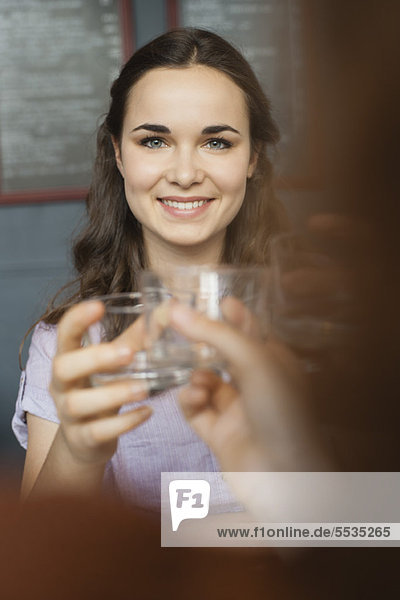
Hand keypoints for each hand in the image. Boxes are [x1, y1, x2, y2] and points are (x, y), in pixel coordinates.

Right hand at [49, 301, 151, 466]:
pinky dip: (124, 423)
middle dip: (94, 358)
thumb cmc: (101, 389)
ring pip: (78, 403)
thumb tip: (165, 311)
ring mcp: (68, 414)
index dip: (77, 319)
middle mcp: (62, 385)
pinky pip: (98, 432)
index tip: (98, 306)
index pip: (64, 334)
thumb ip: (136, 339)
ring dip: (113, 394)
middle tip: (128, 354)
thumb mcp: (115, 364)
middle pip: (62, 367)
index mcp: (69, 358)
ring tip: (144, 388)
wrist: (85, 441)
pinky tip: (147, 413)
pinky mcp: (82, 439)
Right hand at [170, 303, 329, 471]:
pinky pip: (197, 410)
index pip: (253, 331)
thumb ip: (214, 334)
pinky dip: (190, 401)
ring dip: (196, 376)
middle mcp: (257, 384)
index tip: (215, 300)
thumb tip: (176, 309)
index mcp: (275, 363)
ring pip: (206, 382)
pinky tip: (193, 398)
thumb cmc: (281, 410)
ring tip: (197, 380)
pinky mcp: (220, 434)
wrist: (286, 477)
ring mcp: (238, 410)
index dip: (235, 315)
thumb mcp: (253, 360)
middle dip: (203, 343)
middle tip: (177, 327)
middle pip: (224, 355)